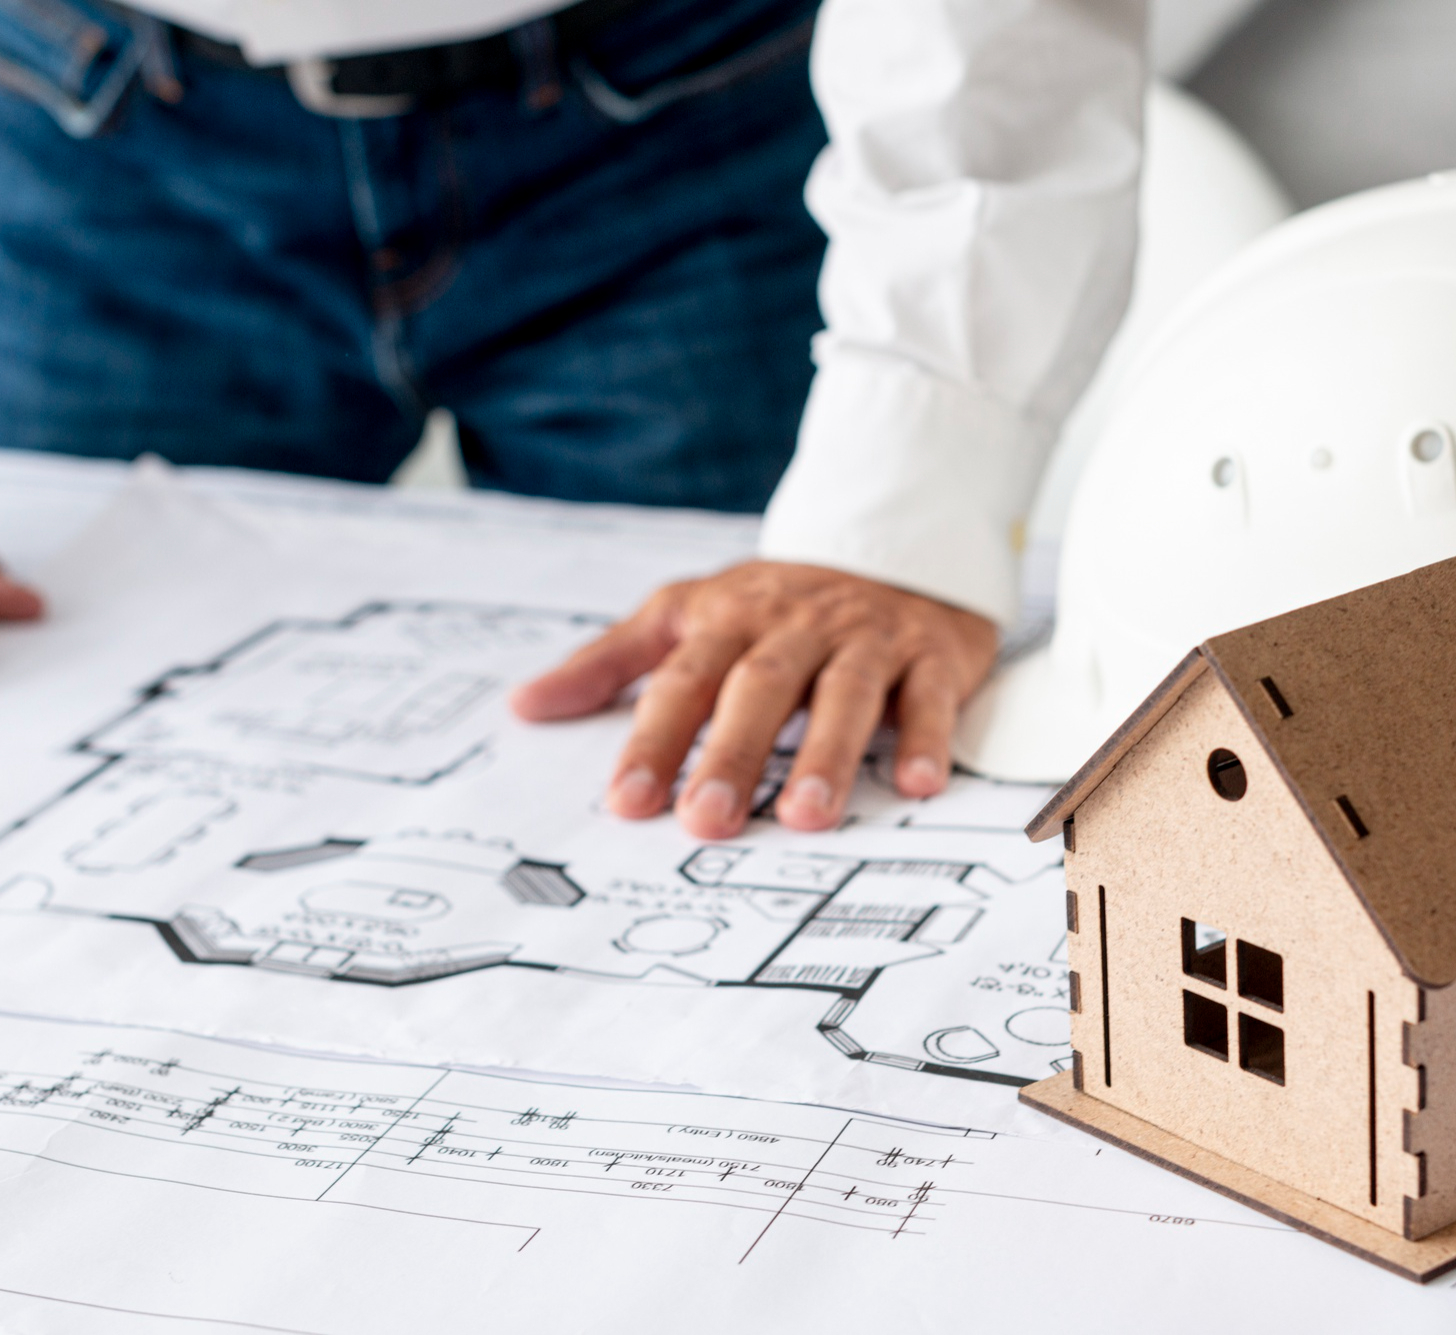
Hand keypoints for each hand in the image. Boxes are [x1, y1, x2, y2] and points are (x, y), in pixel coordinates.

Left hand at [510, 561, 996, 838]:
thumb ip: (609, 662)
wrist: (892, 545)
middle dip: (732, 754)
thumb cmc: (774, 605)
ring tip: (805, 818)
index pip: (683, 681)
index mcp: (729, 618)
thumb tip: (525, 705)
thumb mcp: (684, 614)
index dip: (654, 740)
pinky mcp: (930, 653)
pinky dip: (929, 736)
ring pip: (846, 692)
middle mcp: (795, 625)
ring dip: (827, 754)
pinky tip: (920, 785)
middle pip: (760, 687)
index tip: (626, 802)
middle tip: (707, 821)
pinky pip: (930, 695)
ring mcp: (866, 637)